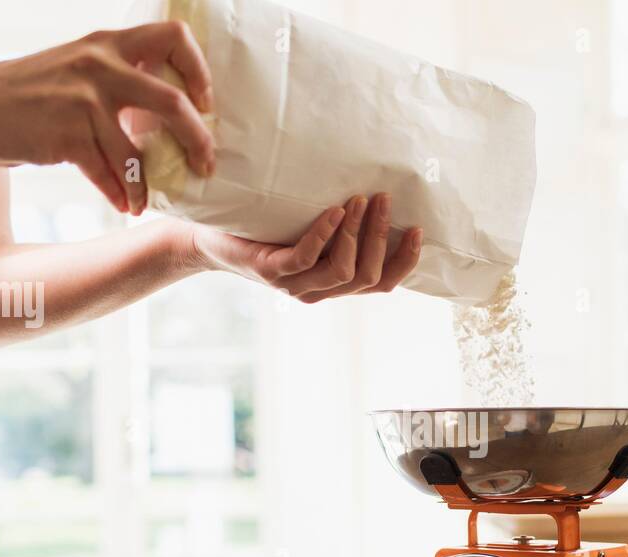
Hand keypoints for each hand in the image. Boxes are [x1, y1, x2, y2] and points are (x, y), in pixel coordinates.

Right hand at [0, 22, 214, 214]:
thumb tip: (170, 107)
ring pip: (136, 151)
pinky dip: (120, 194)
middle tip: (205, 163)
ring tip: (147, 201)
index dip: (198, 70)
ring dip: (148, 184)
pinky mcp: (65, 134)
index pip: (173, 36)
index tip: (204, 102)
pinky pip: (108, 173)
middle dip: (198, 138)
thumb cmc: (27, 94)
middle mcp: (99, 65)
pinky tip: (125, 206)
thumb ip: (118, 77)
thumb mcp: (76, 67)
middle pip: (172, 100)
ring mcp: (82, 99)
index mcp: (107, 44)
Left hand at [189, 193, 422, 302]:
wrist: (210, 239)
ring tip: (360, 199)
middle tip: (384, 198)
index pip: (382, 284)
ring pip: (342, 271)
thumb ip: (340, 227)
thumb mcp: (309, 229)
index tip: (417, 229)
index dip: (405, 261)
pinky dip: (325, 233)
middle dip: (381, 236)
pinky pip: (305, 258)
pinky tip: (333, 210)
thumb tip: (378, 194)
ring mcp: (294, 285)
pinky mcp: (270, 272)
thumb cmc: (265, 230)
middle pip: (367, 276)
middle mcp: (318, 291)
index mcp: (333, 285)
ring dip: (357, 233)